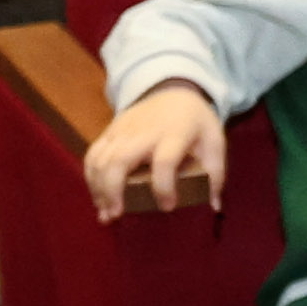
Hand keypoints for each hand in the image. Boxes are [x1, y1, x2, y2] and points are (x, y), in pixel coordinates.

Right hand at [82, 78, 225, 215]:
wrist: (174, 90)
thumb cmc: (195, 122)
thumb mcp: (214, 140)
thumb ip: (216, 172)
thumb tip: (213, 206)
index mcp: (175, 133)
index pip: (165, 161)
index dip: (164, 186)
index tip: (168, 207)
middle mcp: (144, 131)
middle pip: (120, 159)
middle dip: (113, 190)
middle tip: (117, 215)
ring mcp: (123, 129)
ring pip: (101, 158)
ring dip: (98, 188)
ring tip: (107, 213)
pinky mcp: (110, 131)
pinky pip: (92, 154)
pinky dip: (90, 178)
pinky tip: (98, 198)